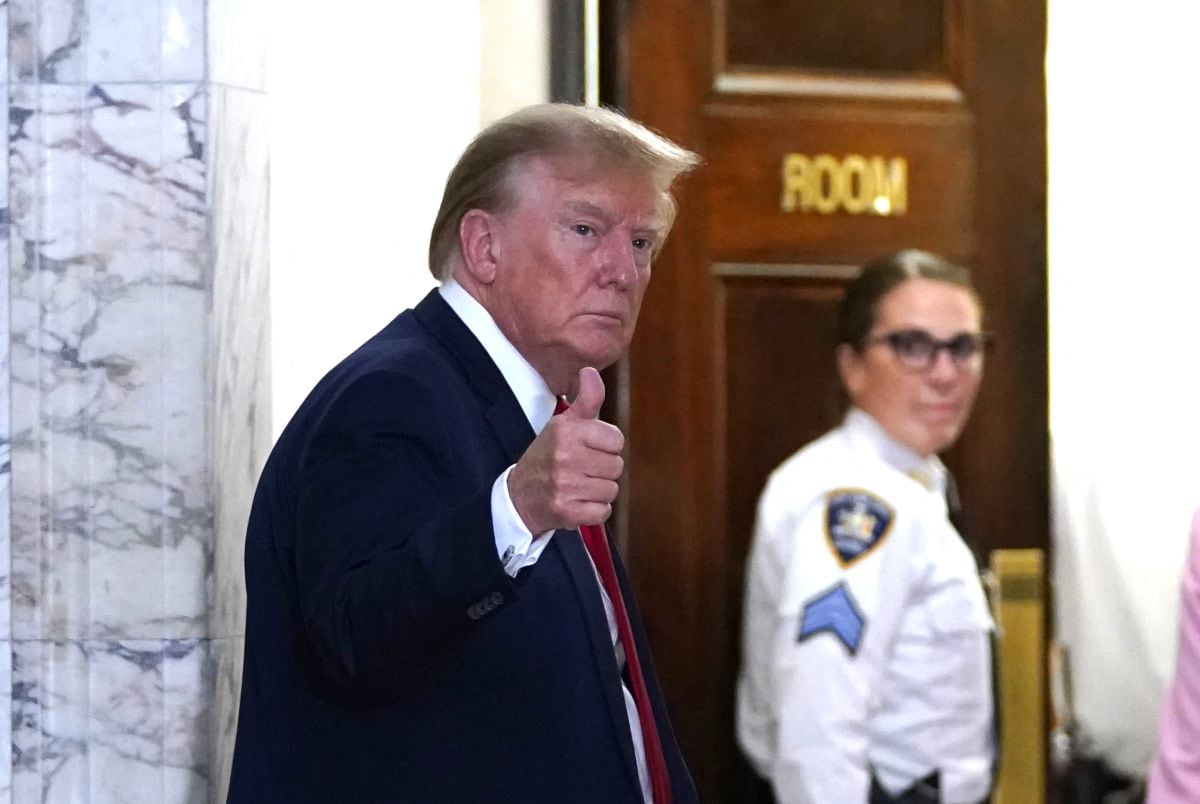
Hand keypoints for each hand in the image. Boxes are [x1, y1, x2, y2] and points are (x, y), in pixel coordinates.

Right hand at [508, 367, 624, 533]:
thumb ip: (586, 400)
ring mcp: (565, 486)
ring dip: (598, 491)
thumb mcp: (563, 424)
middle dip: (602, 470)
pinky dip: (594, 510)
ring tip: (578, 486)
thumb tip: (590, 371)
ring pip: (611, 490)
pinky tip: (577, 502)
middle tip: (581, 470)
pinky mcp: (567, 511)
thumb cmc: (547, 456)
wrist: (519, 496)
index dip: (605, 446)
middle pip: (616, 466)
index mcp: (567, 431)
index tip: (588, 449)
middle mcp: (565, 457)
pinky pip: (603, 511)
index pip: (616, 439)